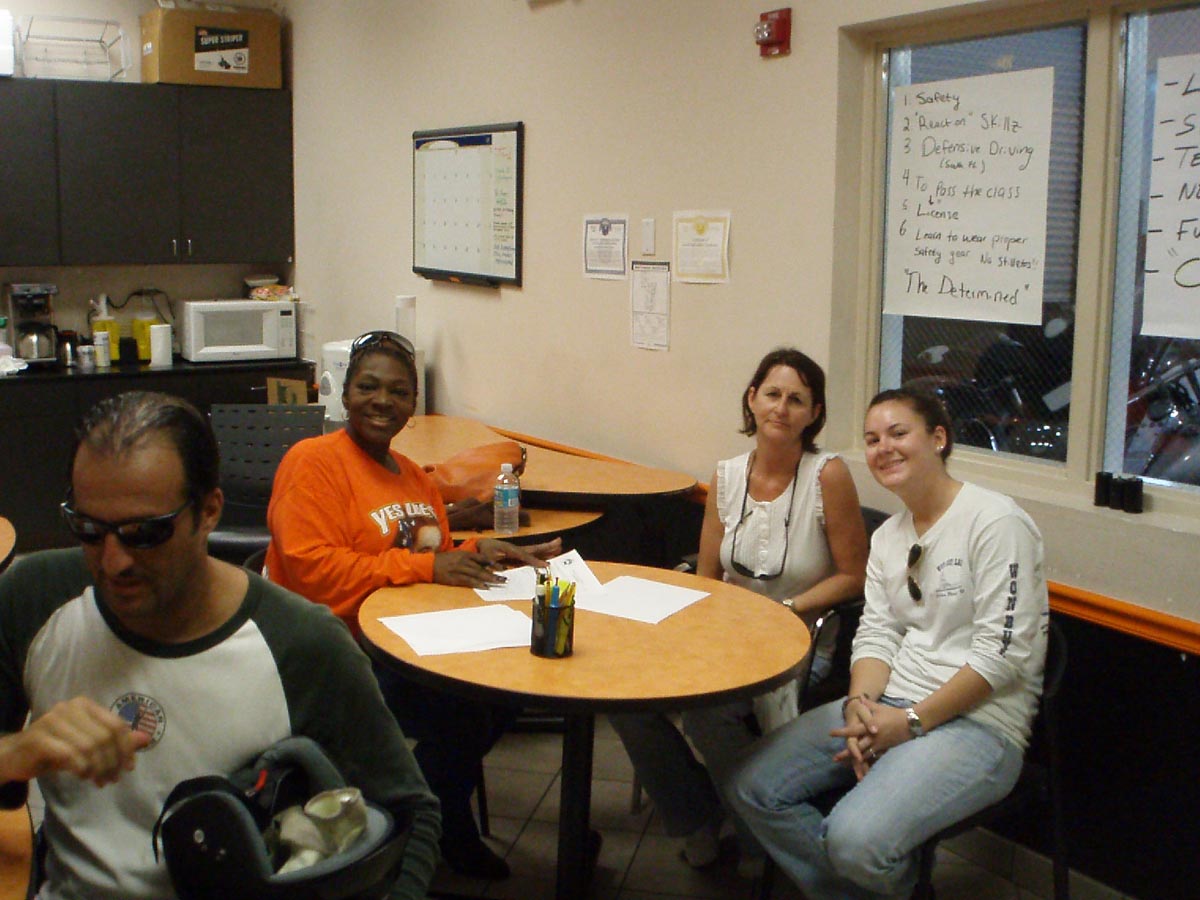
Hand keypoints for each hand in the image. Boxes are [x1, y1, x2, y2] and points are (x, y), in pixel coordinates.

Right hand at [0, 697, 149, 787]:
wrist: (15, 756)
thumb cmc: (55, 749)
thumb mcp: (88, 745)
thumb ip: (115, 741)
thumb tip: (146, 739)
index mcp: (85, 705)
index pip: (116, 725)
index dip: (127, 748)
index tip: (129, 768)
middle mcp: (70, 707)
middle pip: (105, 736)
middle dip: (113, 761)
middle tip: (112, 779)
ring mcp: (52, 720)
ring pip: (89, 746)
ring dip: (99, 768)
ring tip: (99, 780)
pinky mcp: (39, 738)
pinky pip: (70, 754)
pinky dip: (81, 768)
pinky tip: (83, 776)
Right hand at [432, 550, 509, 587]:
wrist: (428, 564)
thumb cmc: (444, 560)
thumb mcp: (457, 556)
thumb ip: (469, 559)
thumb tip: (483, 565)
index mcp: (464, 554)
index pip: (482, 558)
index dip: (493, 563)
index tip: (503, 568)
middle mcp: (463, 561)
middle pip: (482, 568)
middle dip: (494, 573)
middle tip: (505, 579)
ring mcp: (459, 569)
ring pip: (477, 574)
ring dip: (489, 579)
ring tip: (499, 583)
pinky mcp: (454, 578)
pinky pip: (468, 581)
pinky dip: (477, 584)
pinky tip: (485, 586)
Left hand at [477, 537, 561, 567]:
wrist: (480, 545)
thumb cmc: (483, 551)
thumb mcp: (486, 557)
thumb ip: (493, 563)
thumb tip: (501, 569)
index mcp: (510, 550)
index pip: (524, 556)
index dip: (534, 560)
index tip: (545, 565)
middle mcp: (516, 549)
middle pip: (534, 548)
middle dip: (547, 546)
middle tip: (560, 542)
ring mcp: (518, 550)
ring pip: (534, 550)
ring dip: (547, 548)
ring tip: (559, 546)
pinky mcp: (517, 554)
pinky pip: (531, 554)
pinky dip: (541, 553)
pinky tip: (548, 555)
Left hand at [831, 699, 911, 779]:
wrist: (910, 723)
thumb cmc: (894, 714)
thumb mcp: (879, 708)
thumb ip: (868, 704)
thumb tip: (859, 697)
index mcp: (869, 726)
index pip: (852, 730)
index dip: (842, 732)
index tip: (831, 734)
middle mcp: (873, 737)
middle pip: (857, 747)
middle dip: (846, 753)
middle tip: (835, 759)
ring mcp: (879, 744)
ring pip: (865, 755)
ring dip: (855, 761)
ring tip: (846, 766)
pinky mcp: (885, 749)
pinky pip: (875, 758)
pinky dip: (868, 763)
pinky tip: (863, 768)